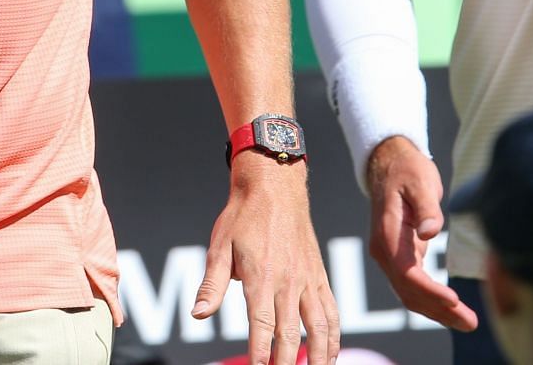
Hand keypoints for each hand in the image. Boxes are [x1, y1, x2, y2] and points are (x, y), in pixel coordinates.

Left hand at [194, 156, 339, 364]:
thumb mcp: (219, 247)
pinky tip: (331, 354)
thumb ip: (212, 284)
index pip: (261, 326)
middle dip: (285, 362)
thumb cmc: (243, 216)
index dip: (259, 354)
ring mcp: (308, 280)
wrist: (275, 186)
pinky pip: (332, 311)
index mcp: (261, 276)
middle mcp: (289, 281)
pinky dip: (334, 337)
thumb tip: (198, 314)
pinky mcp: (320, 276)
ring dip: (318, 356)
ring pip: (320, 327)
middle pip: (290, 333)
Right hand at [366, 136, 477, 330]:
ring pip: (410, 294)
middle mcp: (383, 250)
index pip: (408, 273)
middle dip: (439, 310)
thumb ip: (426, 208)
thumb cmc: (408, 170)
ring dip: (437, 312)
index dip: (430, 291)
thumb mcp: (420, 182)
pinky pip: (413, 286)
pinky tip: (452, 309)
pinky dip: (431, 301)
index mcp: (387, 234)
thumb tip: (430, 232)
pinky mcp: (398, 258)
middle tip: (471, 323)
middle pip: (409, 291)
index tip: (454, 300)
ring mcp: (389, 256)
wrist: (388, 164)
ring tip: (467, 322)